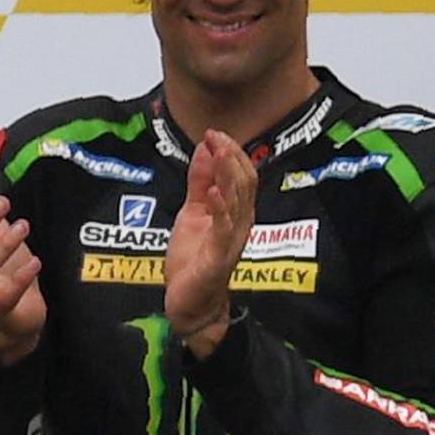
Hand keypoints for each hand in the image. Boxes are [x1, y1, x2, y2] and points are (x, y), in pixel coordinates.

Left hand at [163, 130, 256, 355]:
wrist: (190, 301)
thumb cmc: (194, 257)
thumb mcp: (192, 211)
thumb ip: (199, 183)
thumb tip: (205, 150)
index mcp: (234, 212)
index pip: (241, 176)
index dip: (231, 153)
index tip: (215, 132)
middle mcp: (240, 223)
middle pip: (244, 184)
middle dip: (231, 157)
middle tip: (217, 136)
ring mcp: (232, 240)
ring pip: (238, 202)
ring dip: (228, 176)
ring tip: (219, 153)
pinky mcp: (220, 256)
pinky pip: (224, 230)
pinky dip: (220, 210)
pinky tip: (213, 193)